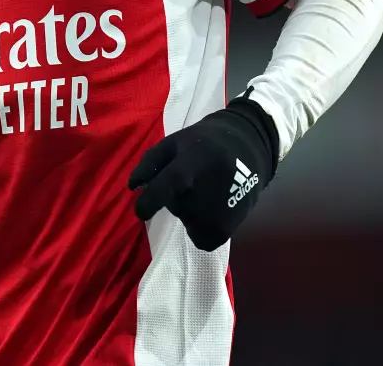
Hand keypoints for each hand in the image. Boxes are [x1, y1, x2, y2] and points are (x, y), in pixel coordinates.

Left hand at [128, 94, 278, 250]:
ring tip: (205, 194)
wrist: (249, 147)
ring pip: (189, 224)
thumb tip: (132, 186)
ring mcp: (223, 210)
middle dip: (176, 198)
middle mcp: (210, 187)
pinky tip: (211, 209)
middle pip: (177, 207)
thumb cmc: (204, 143)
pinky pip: (203, 240)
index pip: (170, 184)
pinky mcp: (231, 227)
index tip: (140, 212)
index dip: (152, 200)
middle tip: (191, 182)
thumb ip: (150, 162)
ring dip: (189, 213)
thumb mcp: (174, 142)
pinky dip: (202, 228)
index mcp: (194, 161)